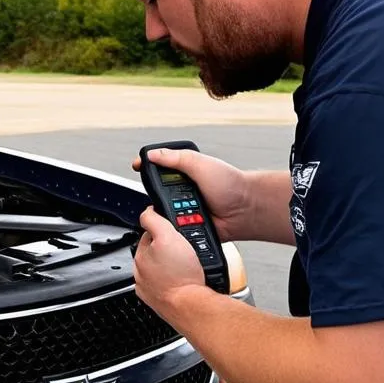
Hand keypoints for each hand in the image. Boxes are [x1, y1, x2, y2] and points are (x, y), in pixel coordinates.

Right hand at [132, 147, 250, 242]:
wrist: (246, 210)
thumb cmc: (230, 183)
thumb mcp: (200, 163)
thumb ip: (175, 158)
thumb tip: (152, 154)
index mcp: (184, 171)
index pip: (158, 167)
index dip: (146, 167)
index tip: (137, 166)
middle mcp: (182, 189)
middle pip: (157, 191)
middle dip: (160, 194)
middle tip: (171, 193)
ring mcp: (184, 207)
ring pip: (163, 211)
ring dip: (170, 211)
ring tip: (184, 209)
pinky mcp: (188, 225)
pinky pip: (173, 227)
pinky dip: (176, 226)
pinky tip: (185, 222)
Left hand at [133, 206, 207, 322]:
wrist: (191, 306)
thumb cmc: (181, 275)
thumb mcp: (168, 236)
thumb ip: (154, 220)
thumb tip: (148, 211)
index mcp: (140, 255)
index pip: (149, 234)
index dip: (165, 230)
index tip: (176, 233)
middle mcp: (141, 273)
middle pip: (156, 252)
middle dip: (169, 249)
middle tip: (186, 251)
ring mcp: (151, 289)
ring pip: (162, 270)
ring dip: (173, 266)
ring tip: (187, 267)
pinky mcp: (162, 301)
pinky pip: (168, 286)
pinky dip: (176, 282)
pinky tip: (185, 280)